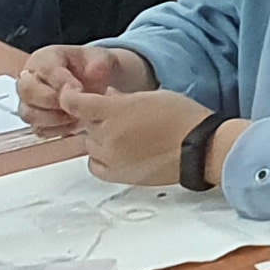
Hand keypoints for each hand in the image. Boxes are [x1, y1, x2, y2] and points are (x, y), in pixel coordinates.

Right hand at [16, 39, 150, 130]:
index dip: (62, 81)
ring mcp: (29, 101)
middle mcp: (29, 79)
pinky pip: (39, 129)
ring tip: (77, 114)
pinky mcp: (35, 120)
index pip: (44, 69)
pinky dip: (57, 129)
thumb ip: (100, 63)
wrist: (95, 84)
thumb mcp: (101, 58)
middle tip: (74, 104)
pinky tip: (74, 123)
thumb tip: (93, 73)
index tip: (80, 89)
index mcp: (43, 59)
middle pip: (28, 91)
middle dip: (52, 100)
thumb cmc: (92, 67)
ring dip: (55, 118)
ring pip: (30, 114)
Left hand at [59, 82, 210, 183]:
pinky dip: (100, 157)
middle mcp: (108, 135)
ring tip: (124, 133)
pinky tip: (115, 151)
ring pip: (89, 144)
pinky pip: (95, 165)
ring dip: (100, 137)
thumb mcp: (153, 96)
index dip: (70, 97)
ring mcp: (112, 157)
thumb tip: (106, 96)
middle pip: (86, 124)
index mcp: (116, 110)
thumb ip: (123, 97)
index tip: (72, 95)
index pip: (76, 103)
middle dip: (97, 117)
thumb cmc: (183, 119)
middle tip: (119, 114)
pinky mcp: (118, 174)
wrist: (199, 148)